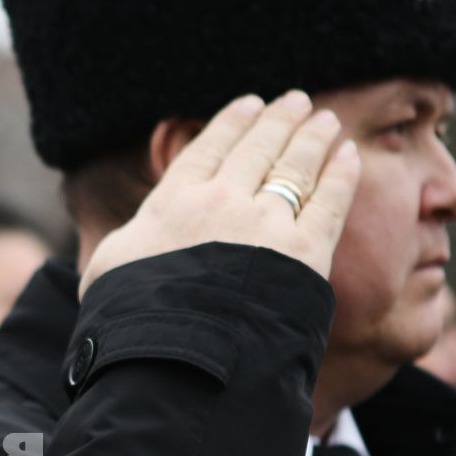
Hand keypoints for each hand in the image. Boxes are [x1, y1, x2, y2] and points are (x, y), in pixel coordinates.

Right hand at [81, 91, 359, 297]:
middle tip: (295, 100)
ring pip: (295, 167)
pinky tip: (349, 157)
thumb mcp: (107, 270)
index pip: (208, 150)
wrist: (179, 354)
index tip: (250, 104)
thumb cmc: (131, 318)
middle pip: (256, 149)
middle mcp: (221, 201)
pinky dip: (341, 176)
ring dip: (313, 138)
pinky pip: (329, 203)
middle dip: (278, 120)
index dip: (231, 123)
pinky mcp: (304, 252)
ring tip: (326, 119)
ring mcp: (265, 224)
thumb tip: (133, 236)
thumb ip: (128, 240)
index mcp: (172, 202)